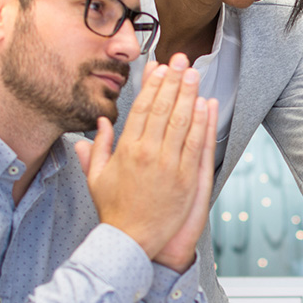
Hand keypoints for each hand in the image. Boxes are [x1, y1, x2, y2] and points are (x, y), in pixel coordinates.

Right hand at [75, 53, 212, 266]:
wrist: (130, 242)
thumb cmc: (114, 211)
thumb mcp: (96, 178)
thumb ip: (98, 148)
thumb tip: (100, 123)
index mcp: (126, 150)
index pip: (142, 108)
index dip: (152, 85)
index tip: (159, 67)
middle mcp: (148, 153)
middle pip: (163, 108)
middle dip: (173, 81)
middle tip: (181, 60)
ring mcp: (168, 165)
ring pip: (181, 121)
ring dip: (188, 95)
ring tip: (194, 73)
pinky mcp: (186, 179)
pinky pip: (196, 144)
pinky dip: (201, 123)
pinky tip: (205, 105)